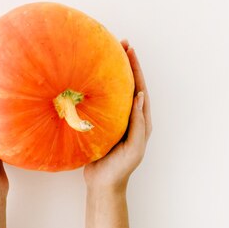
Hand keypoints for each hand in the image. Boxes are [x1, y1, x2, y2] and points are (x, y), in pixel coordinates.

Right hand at [83, 40, 151, 192]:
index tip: (129, 49)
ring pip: (115, 90)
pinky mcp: (103, 123)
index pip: (139, 87)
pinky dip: (97, 87)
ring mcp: (116, 119)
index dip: (135, 68)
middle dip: (125, 63)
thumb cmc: (120, 168)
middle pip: (129, 83)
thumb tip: (139, 95)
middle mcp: (130, 116)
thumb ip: (137, 123)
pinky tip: (87, 79)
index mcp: (140, 120)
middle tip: (119, 43)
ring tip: (105, 54)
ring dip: (111, 72)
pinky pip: (101, 101)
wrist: (104, 184)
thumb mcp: (133, 148)